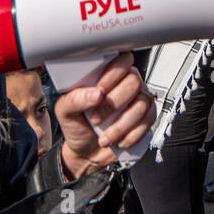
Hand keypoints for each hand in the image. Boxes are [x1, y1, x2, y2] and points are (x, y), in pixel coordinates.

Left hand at [56, 52, 154, 178]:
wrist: (86, 153)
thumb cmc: (77, 126)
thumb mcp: (65, 111)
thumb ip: (74, 99)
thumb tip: (95, 93)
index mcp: (106, 75)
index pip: (122, 60)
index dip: (113, 74)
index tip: (99, 92)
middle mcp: (125, 84)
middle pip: (134, 82)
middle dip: (113, 104)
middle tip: (96, 118)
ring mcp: (138, 100)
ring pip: (141, 104)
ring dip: (121, 125)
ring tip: (105, 136)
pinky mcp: (147, 117)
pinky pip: (148, 120)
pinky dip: (132, 134)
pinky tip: (119, 140)